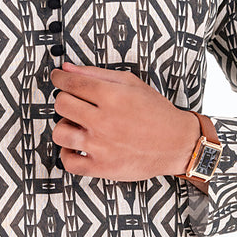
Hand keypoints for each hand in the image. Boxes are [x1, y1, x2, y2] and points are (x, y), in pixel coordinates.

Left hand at [49, 62, 198, 180]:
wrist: (177, 143)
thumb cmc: (156, 112)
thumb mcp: (131, 83)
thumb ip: (96, 73)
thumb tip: (66, 68)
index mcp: (112, 96)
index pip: (70, 82)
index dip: (60, 78)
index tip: (59, 78)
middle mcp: (104, 121)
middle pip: (61, 104)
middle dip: (65, 99)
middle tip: (75, 102)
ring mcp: (101, 146)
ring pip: (60, 132)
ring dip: (66, 125)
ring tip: (79, 125)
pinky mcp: (102, 168)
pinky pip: (68, 162)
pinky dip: (68, 154)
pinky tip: (78, 145)